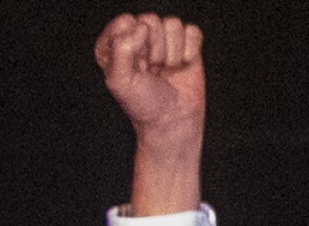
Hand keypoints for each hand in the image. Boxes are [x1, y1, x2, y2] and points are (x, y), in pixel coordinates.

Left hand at [95, 13, 205, 149]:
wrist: (173, 122)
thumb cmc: (143, 104)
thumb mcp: (120, 81)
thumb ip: (121, 49)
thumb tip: (141, 27)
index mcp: (116, 44)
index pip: (124, 22)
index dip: (132, 44)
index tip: (135, 67)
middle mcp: (139, 38)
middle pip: (150, 20)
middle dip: (154, 49)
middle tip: (152, 71)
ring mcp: (164, 39)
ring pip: (172, 24)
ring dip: (172, 53)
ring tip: (166, 70)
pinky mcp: (186, 43)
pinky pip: (192, 31)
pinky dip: (190, 51)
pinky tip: (182, 66)